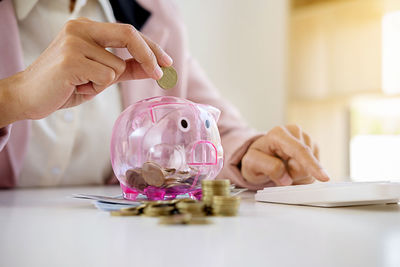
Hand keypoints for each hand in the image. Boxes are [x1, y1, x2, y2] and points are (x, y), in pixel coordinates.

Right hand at [0, 18, 171, 125]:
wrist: (29, 97)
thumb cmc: (65, 85)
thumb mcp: (101, 75)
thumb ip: (126, 69)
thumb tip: (154, 68)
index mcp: (87, 28)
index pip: (128, 32)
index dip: (151, 47)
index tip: (166, 62)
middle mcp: (80, 29)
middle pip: (129, 35)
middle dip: (149, 56)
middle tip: (160, 74)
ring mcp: (74, 43)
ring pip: (117, 67)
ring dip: (105, 83)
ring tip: (82, 85)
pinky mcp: (71, 61)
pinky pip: (106, 78)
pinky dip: (96, 89)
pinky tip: (76, 88)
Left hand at [241, 125, 329, 185]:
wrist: (260, 155)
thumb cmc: (255, 158)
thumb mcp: (251, 163)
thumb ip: (268, 168)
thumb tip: (286, 177)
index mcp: (278, 133)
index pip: (299, 150)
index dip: (312, 165)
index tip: (324, 177)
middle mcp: (295, 132)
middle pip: (305, 165)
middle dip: (292, 175)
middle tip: (278, 172)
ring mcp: (306, 138)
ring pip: (311, 169)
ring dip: (297, 176)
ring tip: (284, 169)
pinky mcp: (313, 147)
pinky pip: (314, 170)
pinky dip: (302, 175)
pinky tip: (292, 168)